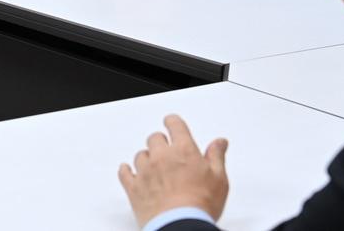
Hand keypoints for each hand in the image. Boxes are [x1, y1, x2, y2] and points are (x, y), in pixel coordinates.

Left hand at [119, 114, 228, 229]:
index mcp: (183, 150)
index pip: (174, 125)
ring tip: (155, 168)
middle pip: (154, 139)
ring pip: (140, 155)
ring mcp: (145, 171)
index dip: (173, 123)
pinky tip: (129, 171)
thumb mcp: (219, 179)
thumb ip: (216, 156)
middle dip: (161, 143)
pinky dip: (127, 171)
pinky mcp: (134, 187)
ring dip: (147, 159)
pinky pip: (124, 173)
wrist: (179, 226)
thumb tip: (219, 142)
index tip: (171, 123)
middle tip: (167, 152)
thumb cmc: (200, 204)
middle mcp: (161, 157)